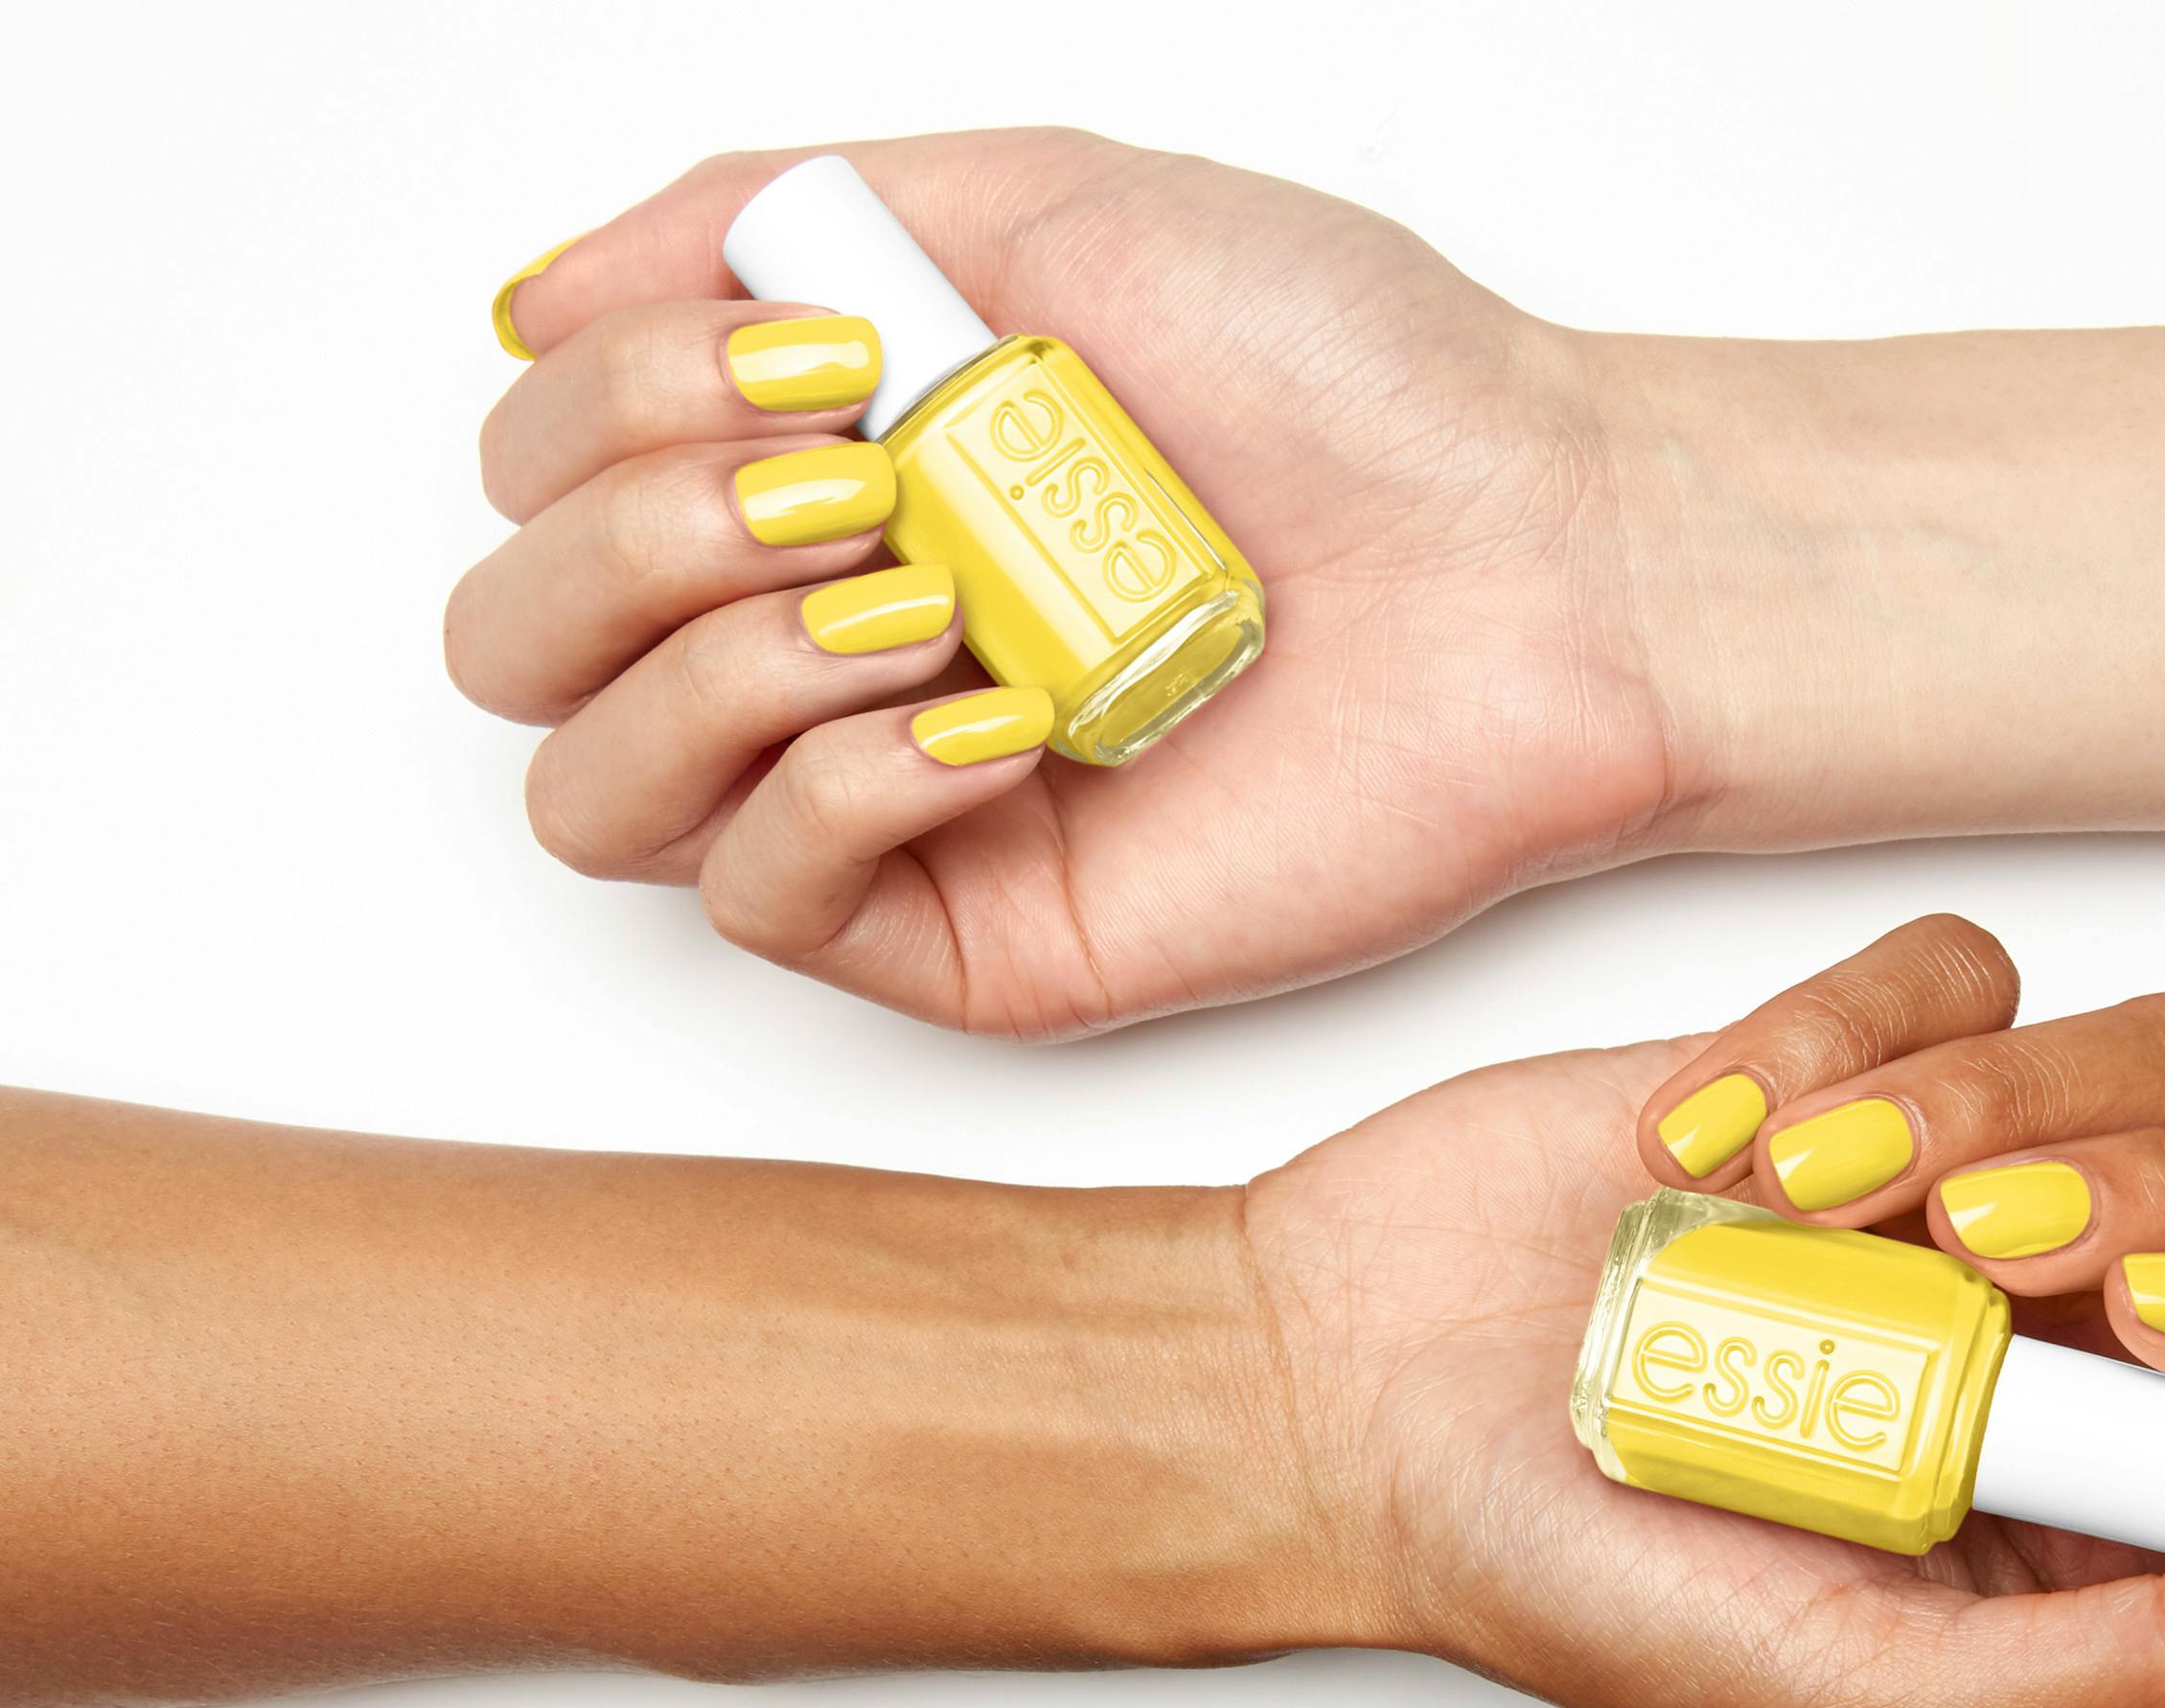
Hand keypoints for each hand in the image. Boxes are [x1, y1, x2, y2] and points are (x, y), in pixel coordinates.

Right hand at [451, 131, 1669, 1036]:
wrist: (1542, 557)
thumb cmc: (1353, 385)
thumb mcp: (1038, 204)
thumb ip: (768, 216)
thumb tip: (539, 297)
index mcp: (818, 487)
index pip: (540, 489)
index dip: (606, 410)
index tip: (820, 355)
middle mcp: (824, 653)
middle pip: (515, 649)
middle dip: (621, 534)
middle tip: (839, 482)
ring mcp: (894, 811)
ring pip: (599, 795)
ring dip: (706, 658)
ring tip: (915, 589)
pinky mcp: (982, 939)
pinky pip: (774, 901)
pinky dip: (835, 787)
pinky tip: (984, 713)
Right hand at [1259, 912, 2164, 1707]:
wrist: (1346, 1404)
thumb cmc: (1585, 1585)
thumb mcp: (1864, 1706)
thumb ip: (2156, 1675)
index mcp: (2139, 1534)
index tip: (2152, 1336)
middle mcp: (2105, 1351)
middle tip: (2003, 1251)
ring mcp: (2005, 1182)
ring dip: (2000, 1104)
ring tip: (1803, 1205)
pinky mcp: (1887, 1048)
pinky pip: (1975, 965)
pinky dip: (1848, 1030)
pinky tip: (1713, 1141)